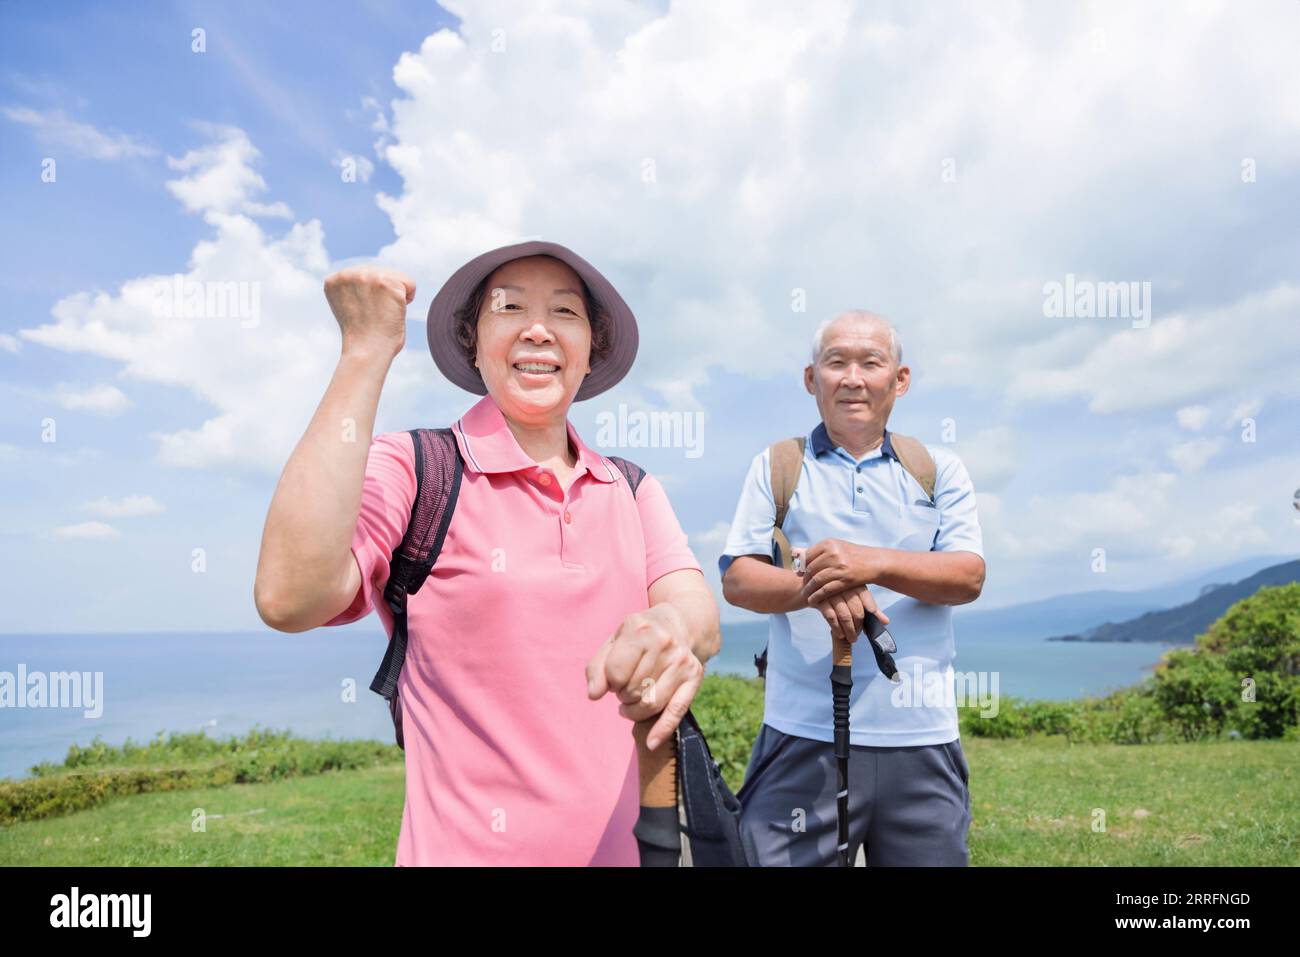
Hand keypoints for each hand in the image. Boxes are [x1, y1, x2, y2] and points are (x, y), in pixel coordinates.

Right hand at [324, 266, 414, 357]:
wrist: (367, 352)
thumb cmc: (363, 337)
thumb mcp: (351, 305)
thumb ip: (357, 288)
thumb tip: (376, 280)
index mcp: (334, 280)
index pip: (366, 275)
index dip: (372, 296)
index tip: (364, 312)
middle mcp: (347, 274)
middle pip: (382, 272)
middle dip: (386, 294)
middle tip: (376, 316)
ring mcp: (366, 276)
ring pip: (397, 276)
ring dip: (396, 296)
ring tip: (384, 314)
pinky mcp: (386, 282)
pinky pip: (410, 284)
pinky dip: (408, 299)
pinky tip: (394, 312)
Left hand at [586, 603, 702, 750]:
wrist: (676, 624)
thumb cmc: (637, 637)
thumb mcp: (612, 643)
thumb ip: (597, 669)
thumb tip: (593, 695)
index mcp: (640, 629)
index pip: (616, 672)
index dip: (610, 683)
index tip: (613, 679)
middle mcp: (665, 643)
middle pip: (633, 690)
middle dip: (623, 695)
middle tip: (625, 688)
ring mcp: (682, 660)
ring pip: (651, 703)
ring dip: (635, 710)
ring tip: (632, 701)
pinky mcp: (695, 676)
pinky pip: (677, 711)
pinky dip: (662, 730)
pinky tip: (651, 743)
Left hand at [799, 538, 881, 605]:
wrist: (874, 562)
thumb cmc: (852, 554)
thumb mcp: (835, 547)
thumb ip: (816, 551)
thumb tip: (793, 552)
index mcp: (829, 544)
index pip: (807, 556)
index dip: (801, 567)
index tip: (798, 574)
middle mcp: (833, 554)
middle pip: (810, 569)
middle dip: (804, 580)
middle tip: (802, 586)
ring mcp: (840, 567)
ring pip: (816, 580)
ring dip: (808, 589)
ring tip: (805, 595)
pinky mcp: (846, 579)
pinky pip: (826, 589)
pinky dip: (817, 596)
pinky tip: (812, 600)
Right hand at [811, 586, 888, 645]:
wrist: (809, 587)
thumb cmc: (836, 594)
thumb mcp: (854, 596)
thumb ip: (870, 608)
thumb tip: (886, 622)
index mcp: (855, 583)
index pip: (867, 600)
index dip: (871, 615)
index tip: (869, 627)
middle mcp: (845, 586)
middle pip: (857, 611)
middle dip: (859, 627)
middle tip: (858, 636)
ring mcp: (832, 593)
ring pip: (845, 615)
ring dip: (849, 630)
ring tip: (851, 638)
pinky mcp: (819, 600)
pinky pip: (831, 617)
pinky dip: (836, 628)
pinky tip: (839, 634)